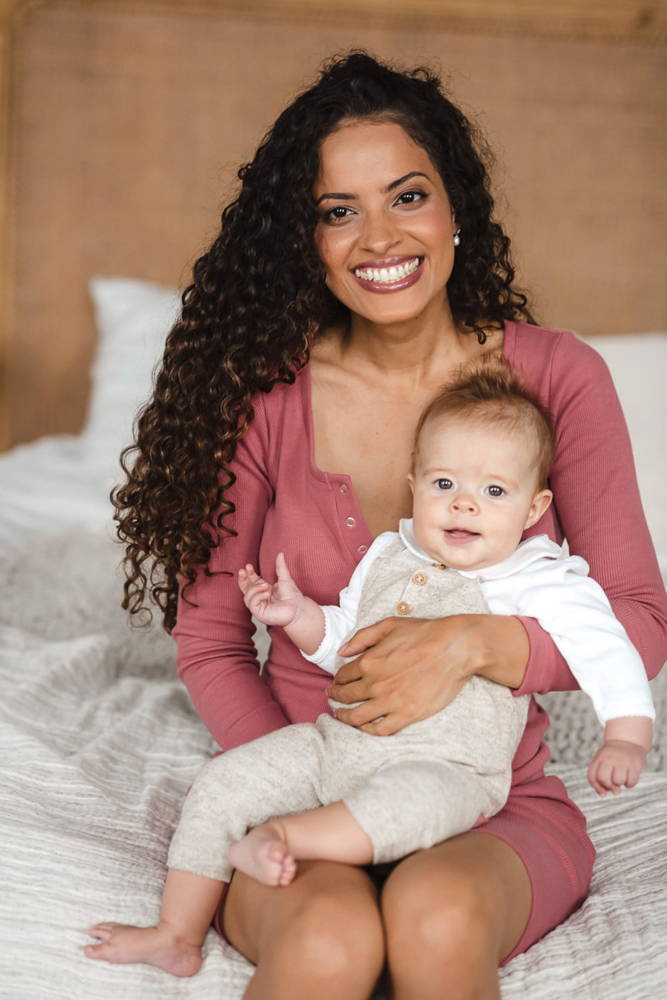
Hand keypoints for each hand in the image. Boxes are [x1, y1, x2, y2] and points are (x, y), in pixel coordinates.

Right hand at [238, 553, 304, 626]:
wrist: (298, 608)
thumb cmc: (292, 596)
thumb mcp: (285, 578)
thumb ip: (280, 567)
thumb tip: (280, 554)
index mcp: (264, 589)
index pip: (252, 581)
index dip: (248, 574)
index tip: (248, 566)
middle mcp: (260, 597)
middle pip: (245, 588)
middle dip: (242, 579)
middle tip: (243, 571)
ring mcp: (259, 605)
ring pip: (247, 596)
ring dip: (255, 588)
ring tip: (266, 586)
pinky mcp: (259, 613)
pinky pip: (252, 603)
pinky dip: (258, 596)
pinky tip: (266, 594)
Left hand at [326, 615, 487, 735]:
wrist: (455, 648)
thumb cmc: (425, 633)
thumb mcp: (389, 625)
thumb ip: (362, 637)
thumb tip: (342, 651)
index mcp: (369, 661)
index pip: (343, 675)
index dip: (337, 680)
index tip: (336, 683)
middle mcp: (375, 683)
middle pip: (346, 696)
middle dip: (335, 698)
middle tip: (332, 699)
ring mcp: (391, 701)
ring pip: (357, 717)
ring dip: (344, 717)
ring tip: (340, 716)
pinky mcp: (407, 714)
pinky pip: (380, 729)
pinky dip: (368, 731)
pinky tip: (365, 727)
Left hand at [587, 740, 646, 796]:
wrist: (628, 740)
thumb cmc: (612, 757)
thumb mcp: (602, 762)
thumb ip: (600, 779)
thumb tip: (607, 794)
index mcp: (599, 758)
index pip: (592, 777)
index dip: (596, 787)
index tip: (603, 792)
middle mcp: (609, 758)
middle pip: (603, 778)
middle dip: (608, 786)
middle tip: (614, 785)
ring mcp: (622, 760)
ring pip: (618, 781)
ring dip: (620, 784)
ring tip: (622, 777)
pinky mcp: (635, 764)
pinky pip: (631, 782)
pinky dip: (630, 784)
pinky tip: (629, 777)